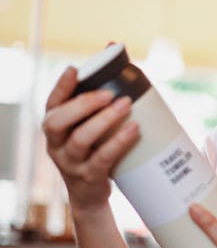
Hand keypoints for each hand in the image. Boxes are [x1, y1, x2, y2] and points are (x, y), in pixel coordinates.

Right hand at [43, 67, 139, 211]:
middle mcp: (56, 145)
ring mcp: (71, 163)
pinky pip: (102, 158)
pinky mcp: (89, 177)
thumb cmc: (94, 151)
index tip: (76, 70)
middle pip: (58, 121)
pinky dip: (118, 142)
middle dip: (82, 104)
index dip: (61, 87)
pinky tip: (134, 128)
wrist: (91, 196)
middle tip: (109, 93)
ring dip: (103, 121)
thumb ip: (100, 98)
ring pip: (79, 139)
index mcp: (56, 129)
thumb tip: (115, 50)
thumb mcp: (91, 128)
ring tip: (125, 105)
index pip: (51, 104)